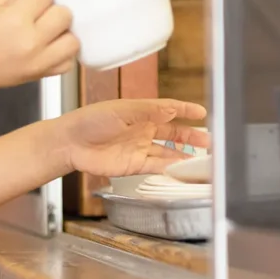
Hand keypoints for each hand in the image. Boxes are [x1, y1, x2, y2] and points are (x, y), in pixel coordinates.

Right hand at [0, 0, 78, 91]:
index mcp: (15, 19)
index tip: (26, 3)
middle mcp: (30, 41)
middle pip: (64, 14)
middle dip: (54, 11)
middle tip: (38, 16)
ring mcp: (38, 60)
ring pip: (72, 40)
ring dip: (64, 33)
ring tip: (48, 32)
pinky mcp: (40, 74)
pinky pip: (67, 63)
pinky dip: (63, 54)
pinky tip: (50, 47)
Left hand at [56, 99, 210, 176]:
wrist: (70, 143)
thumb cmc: (90, 121)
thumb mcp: (122, 110)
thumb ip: (149, 111)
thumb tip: (173, 109)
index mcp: (140, 112)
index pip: (169, 109)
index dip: (185, 110)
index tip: (202, 112)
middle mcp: (143, 130)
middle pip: (173, 133)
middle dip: (192, 136)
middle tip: (209, 141)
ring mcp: (139, 148)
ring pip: (168, 152)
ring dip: (184, 155)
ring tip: (203, 159)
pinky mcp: (133, 165)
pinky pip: (157, 166)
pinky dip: (171, 168)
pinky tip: (183, 169)